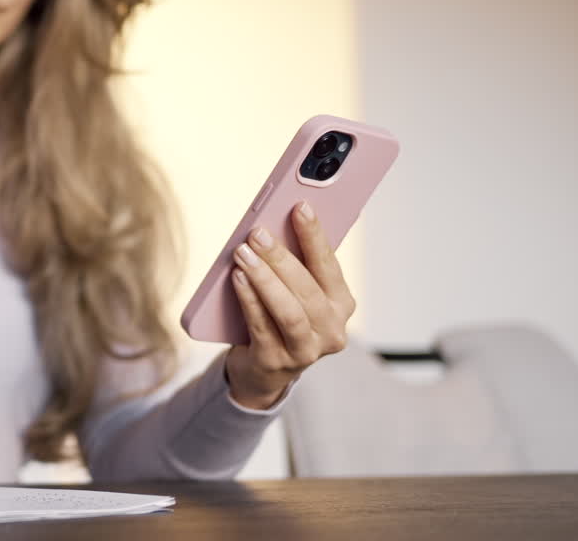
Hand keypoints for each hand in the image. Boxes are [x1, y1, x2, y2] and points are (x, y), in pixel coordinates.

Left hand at [225, 200, 354, 408]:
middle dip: (281, 257)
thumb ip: (293, 263)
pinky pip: (261, 326)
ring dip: (264, 279)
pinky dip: (248, 299)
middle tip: (257, 232)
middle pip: (307, 289)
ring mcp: (306, 351)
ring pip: (289, 311)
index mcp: (341, 304)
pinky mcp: (276, 362)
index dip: (315, 235)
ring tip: (243, 253)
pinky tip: (236, 278)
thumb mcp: (293, 290)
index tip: (300, 206)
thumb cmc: (278, 317)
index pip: (329, 265)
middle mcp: (331, 330)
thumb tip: (274, 222)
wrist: (262, 369)